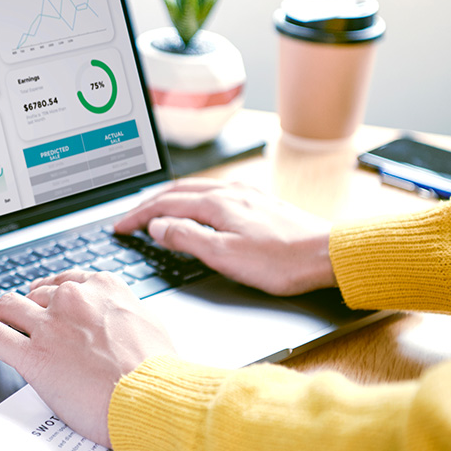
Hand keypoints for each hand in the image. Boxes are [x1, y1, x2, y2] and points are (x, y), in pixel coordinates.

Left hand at [0, 270, 174, 446]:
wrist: (152, 399)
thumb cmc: (158, 372)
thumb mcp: (150, 325)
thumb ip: (126, 314)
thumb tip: (120, 320)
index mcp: (103, 288)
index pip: (67, 282)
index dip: (52, 292)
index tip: (46, 299)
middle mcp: (73, 300)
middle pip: (37, 294)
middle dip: (28, 306)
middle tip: (23, 318)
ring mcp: (49, 326)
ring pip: (8, 306)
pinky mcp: (32, 355)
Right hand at [113, 178, 334, 295]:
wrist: (329, 255)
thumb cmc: (282, 261)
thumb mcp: (224, 256)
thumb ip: (186, 238)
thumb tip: (158, 226)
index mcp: (217, 203)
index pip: (164, 204)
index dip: (138, 216)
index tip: (120, 227)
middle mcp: (230, 192)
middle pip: (177, 191)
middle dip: (149, 204)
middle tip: (130, 218)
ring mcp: (246, 195)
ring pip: (196, 189)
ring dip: (170, 198)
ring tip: (156, 210)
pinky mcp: (260, 202)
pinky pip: (215, 193)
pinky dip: (194, 199)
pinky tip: (199, 208)